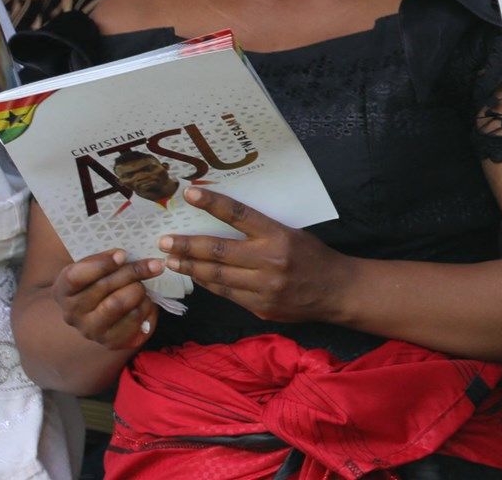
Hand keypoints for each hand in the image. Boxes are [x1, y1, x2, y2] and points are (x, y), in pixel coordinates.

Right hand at [53, 249, 162, 350]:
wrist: (102, 314)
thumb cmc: (99, 283)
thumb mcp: (95, 268)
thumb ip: (104, 260)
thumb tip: (123, 255)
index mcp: (62, 290)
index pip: (75, 277)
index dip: (101, 264)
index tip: (123, 254)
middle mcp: (71, 313)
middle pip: (104, 287)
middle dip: (133, 272)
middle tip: (154, 264)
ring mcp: (90, 330)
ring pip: (119, 303)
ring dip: (138, 290)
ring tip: (144, 285)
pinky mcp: (109, 342)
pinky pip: (133, 320)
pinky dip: (145, 307)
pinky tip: (145, 301)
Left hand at [161, 187, 346, 323]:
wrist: (337, 291)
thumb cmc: (314, 256)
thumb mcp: (292, 233)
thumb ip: (261, 231)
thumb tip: (223, 223)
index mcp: (279, 236)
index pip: (239, 215)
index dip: (213, 204)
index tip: (189, 194)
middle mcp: (270, 261)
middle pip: (219, 251)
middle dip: (187, 246)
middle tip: (164, 241)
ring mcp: (264, 288)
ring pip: (218, 277)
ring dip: (191, 268)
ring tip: (171, 260)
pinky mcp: (261, 308)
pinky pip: (228, 294)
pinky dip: (210, 284)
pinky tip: (197, 276)